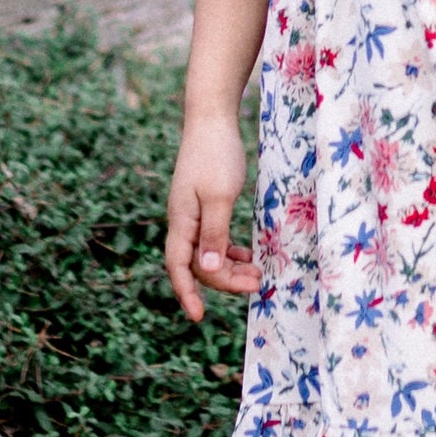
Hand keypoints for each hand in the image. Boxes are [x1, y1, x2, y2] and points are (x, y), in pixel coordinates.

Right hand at [165, 115, 260, 319]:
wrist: (212, 120)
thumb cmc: (216, 156)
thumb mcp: (220, 197)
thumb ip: (214, 234)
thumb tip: (206, 270)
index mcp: (181, 221)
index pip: (178, 266)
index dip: (187, 293)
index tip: (199, 316)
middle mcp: (183, 221)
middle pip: (197, 264)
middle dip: (224, 280)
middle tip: (256, 285)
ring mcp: (193, 214)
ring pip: (207, 253)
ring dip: (230, 267)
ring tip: (258, 274)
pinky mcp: (205, 206)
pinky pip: (214, 239)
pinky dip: (229, 250)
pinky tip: (248, 254)